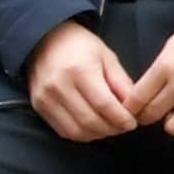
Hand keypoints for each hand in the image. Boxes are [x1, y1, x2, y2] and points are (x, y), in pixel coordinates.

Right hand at [23, 22, 139, 141]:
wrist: (45, 39)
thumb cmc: (81, 46)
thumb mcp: (107, 57)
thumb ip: (120, 82)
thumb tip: (134, 106)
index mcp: (80, 70)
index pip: (104, 104)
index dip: (120, 118)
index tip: (133, 123)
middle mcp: (60, 86)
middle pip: (89, 120)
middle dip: (111, 129)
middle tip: (124, 128)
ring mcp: (46, 98)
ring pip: (75, 130)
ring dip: (96, 134)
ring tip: (110, 129)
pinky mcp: (38, 106)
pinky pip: (62, 130)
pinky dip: (80, 134)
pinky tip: (93, 128)